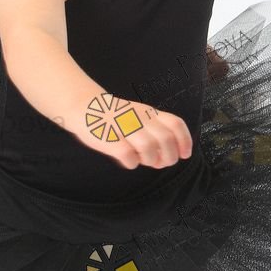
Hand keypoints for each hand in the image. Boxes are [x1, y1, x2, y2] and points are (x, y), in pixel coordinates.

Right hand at [75, 95, 192, 169]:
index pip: (176, 124)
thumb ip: (156, 133)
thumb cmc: (116, 118)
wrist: (85, 108)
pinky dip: (132, 163)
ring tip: (143, 160)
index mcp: (150, 113)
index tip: (185, 155)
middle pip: (166, 140)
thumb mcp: (141, 117)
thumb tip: (167, 158)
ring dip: (151, 160)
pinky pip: (128, 156)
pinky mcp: (110, 139)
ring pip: (149, 148)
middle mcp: (140, 118)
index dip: (184, 141)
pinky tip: (128, 160)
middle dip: (169, 157)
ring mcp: (124, 127)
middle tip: (161, 163)